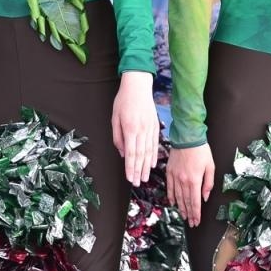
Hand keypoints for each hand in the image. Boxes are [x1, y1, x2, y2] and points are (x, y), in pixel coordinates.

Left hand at [112, 70, 158, 185]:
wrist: (138, 86)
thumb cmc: (123, 101)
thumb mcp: (114, 118)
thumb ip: (118, 137)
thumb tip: (123, 153)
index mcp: (130, 129)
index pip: (131, 153)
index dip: (130, 168)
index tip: (130, 178)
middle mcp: (141, 130)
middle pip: (140, 155)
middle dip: (139, 171)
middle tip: (138, 183)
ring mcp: (150, 129)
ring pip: (149, 152)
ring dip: (146, 166)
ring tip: (145, 178)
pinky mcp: (155, 126)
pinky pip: (155, 144)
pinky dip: (154, 155)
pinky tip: (152, 164)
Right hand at [166, 144, 215, 226]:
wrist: (187, 137)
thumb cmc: (201, 150)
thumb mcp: (210, 166)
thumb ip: (208, 183)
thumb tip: (205, 197)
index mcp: (194, 180)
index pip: (195, 202)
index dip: (195, 213)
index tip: (196, 221)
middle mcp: (183, 181)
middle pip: (186, 202)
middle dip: (189, 214)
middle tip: (190, 222)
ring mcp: (175, 177)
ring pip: (177, 197)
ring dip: (181, 208)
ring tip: (183, 216)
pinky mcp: (170, 172)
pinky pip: (169, 188)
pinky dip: (171, 197)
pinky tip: (173, 203)